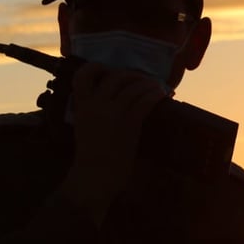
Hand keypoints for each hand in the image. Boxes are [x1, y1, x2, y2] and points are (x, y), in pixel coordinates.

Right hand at [58, 61, 168, 221]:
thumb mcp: (83, 126)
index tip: (108, 70)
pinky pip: (145, 101)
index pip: (83, 74)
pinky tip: (162, 96)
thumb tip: (111, 96)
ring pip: (134, 86)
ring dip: (148, 84)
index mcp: (82, 105)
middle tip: (141, 80)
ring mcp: (114, 112)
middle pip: (117, 76)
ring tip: (156, 87)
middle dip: (132, 75)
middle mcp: (97, 104)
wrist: (95, 176)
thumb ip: (92, 109)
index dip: (96, 67)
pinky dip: (156, 95)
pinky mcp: (130, 122)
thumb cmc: (91, 155)